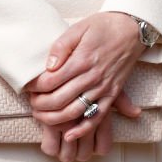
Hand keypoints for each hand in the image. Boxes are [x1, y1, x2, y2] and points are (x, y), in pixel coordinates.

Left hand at [26, 12, 143, 157]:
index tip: (29, 86)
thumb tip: (48, 66)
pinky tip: (68, 135)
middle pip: (59, 100)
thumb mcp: (80, 27)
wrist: (132, 29)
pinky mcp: (112, 94)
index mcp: (82, 59)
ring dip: (54, 119)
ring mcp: (103, 88)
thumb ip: (62, 46)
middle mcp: (92, 76)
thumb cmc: (104, 27)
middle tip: (32, 102)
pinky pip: (96, 117)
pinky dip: (82, 130)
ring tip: (42, 115)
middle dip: (40, 105)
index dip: (35, 87)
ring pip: (74, 112)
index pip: (51, 81)